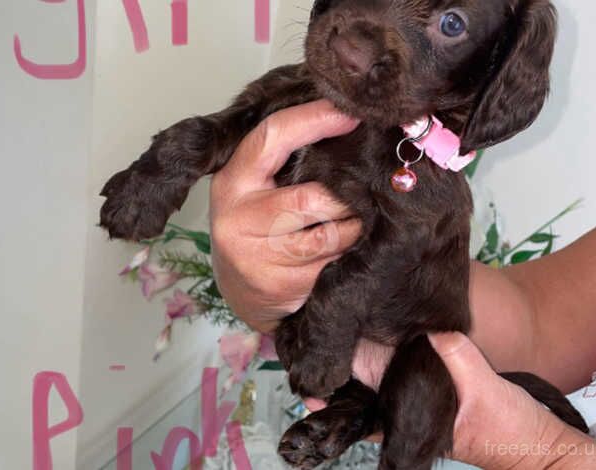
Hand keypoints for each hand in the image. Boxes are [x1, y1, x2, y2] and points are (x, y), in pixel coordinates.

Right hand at [210, 100, 360, 332]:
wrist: (241, 289)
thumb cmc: (255, 227)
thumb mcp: (254, 188)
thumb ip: (283, 160)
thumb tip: (341, 120)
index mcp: (232, 181)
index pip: (273, 137)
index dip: (314, 120)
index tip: (351, 113)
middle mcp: (238, 218)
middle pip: (310, 198)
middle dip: (346, 197)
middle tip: (364, 191)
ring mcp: (256, 257)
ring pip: (328, 236)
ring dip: (353, 228)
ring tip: (356, 222)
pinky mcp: (279, 285)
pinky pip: (330, 264)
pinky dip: (347, 254)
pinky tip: (346, 251)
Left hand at [327, 333, 595, 468]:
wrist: (540, 443)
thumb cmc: (511, 429)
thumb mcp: (485, 389)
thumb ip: (457, 357)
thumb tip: (432, 329)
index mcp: (413, 420)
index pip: (364, 412)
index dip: (336, 400)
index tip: (311, 386)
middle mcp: (413, 411)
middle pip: (370, 391)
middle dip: (346, 371)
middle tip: (318, 344)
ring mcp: (425, 400)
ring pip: (389, 379)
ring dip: (370, 358)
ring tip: (347, 329)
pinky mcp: (442, 389)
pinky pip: (413, 370)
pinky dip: (401, 354)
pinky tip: (393, 332)